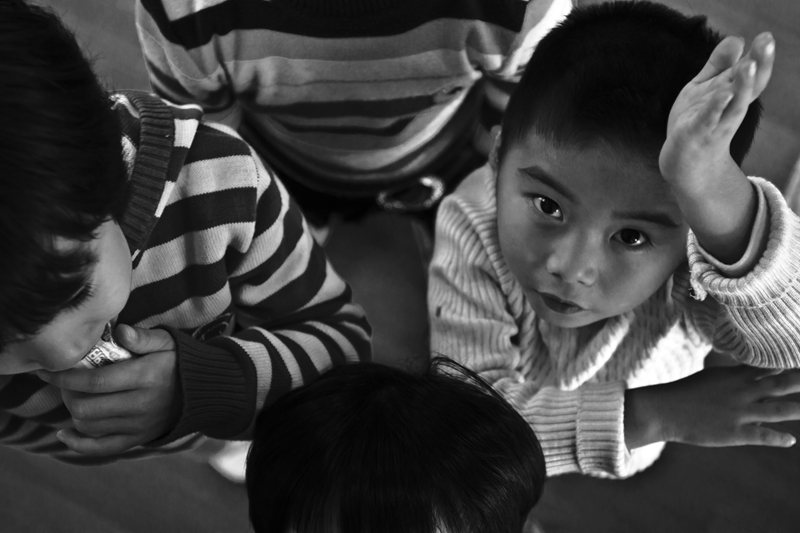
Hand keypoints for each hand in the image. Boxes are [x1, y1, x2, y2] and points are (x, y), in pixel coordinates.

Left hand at [36, 325, 181, 455]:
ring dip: (73, 411)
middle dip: (66, 394)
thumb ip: (143, 337)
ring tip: (73, 395)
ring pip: (89, 426)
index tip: (47, 369)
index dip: (65, 377)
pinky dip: (78, 443)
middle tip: (64, 380)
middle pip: (85, 408)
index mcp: (145, 378)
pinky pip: (101, 449)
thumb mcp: (168, 342)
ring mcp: (138, 425)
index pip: (94, 382)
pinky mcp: (138, 439)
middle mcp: (140, 405)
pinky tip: (65, 432)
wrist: (205, 391)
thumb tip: (119, 331)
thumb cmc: (180, 361)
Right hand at [625, 366, 799, 449]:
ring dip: (798, 409)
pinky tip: (790, 440)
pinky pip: (762, 435)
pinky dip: (778, 438)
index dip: (791, 364)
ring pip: (779, 409)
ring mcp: (739, 412)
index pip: (770, 366)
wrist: (663, 410)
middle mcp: (742, 391)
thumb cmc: (686, 393)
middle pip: (781, 384)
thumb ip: (735, 376)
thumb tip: (753, 374)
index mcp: (735, 376)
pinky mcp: (734, 432)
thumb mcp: (712, 378)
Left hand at [660, 32, 773, 192]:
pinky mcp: (697, 132)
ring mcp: (716, 122)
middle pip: (750, 86)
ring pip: (735, 103)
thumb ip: (720, 64)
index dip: (760, 56)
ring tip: (748, 64)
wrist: (683, 160)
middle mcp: (731, 108)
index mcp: (735, 95)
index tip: (766, 36)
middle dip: (759, 65)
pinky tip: (722, 93)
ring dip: (743, 85)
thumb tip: (737, 38)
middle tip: (767, 41)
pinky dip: (716, 106)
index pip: (753, 74)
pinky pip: (709, 118)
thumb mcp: (706, 87)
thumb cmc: (697, 120)